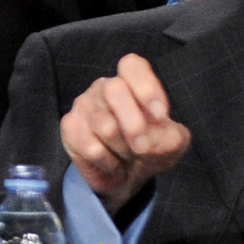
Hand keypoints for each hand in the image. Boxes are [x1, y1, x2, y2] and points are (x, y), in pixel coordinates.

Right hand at [61, 54, 192, 211]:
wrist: (125, 176)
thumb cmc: (150, 149)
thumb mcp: (172, 143)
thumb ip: (171, 137)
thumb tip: (153, 140)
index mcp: (132, 80)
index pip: (132, 66)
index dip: (147, 88)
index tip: (161, 115)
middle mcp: (105, 87)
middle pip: (115, 90)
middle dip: (134, 124)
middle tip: (144, 147)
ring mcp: (84, 105)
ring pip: (105, 125)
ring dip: (125, 149)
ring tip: (130, 155)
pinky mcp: (70, 127)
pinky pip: (92, 147)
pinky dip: (109, 162)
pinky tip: (113, 162)